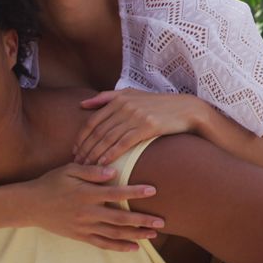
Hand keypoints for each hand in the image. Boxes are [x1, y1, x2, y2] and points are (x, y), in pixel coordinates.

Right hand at [26, 162, 164, 250]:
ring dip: (135, 235)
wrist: (30, 205)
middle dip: (142, 220)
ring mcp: (84, 226)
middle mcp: (88, 212)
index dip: (135, 192)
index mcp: (87, 193)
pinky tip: (134, 248)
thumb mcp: (69, 169)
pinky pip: (102, 243)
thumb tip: (113, 171)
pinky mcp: (80, 236)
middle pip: (120, 218)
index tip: (153, 190)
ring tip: (154, 235)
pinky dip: (119, 246)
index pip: (116, 193)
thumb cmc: (51, 183)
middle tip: (162, 221)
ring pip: (114, 233)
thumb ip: (91, 170)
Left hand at [75, 89, 204, 164]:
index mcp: (119, 98)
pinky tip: (104, 164)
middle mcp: (125, 106)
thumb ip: (107, 97)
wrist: (186, 109)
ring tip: (88, 167)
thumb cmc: (158, 104)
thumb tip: (83, 104)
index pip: (92, 121)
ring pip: (108, 139)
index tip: (75, 151)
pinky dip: (111, 154)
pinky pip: (123, 143)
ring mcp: (136, 116)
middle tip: (77, 164)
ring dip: (95, 155)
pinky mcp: (147, 127)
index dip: (81, 138)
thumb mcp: (133, 94)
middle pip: (98, 132)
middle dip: (85, 150)